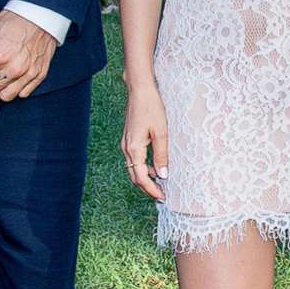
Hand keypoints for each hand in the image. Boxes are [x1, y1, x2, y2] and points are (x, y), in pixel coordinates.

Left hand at [0, 10, 57, 100]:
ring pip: (7, 96)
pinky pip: (24, 93)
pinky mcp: (40, 74)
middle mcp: (15, 68)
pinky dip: (17, 88)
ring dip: (2, 89)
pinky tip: (13, 77)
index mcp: (0, 56)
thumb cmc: (14, 20)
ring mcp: (29, 73)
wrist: (41, 14)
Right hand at [120, 80, 169, 200]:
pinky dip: (144, 168)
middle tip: (161, 195)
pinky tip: (155, 167)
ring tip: (160, 184)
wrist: (139, 91)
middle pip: (135, 176)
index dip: (151, 189)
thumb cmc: (151, 108)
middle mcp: (127, 149)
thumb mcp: (161, 132)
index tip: (162, 196)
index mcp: (134, 149)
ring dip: (146, 178)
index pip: (141, 177)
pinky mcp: (129, 140)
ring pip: (134, 169)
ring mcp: (126, 144)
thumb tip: (163, 175)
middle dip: (147, 188)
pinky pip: (135, 160)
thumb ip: (161, 155)